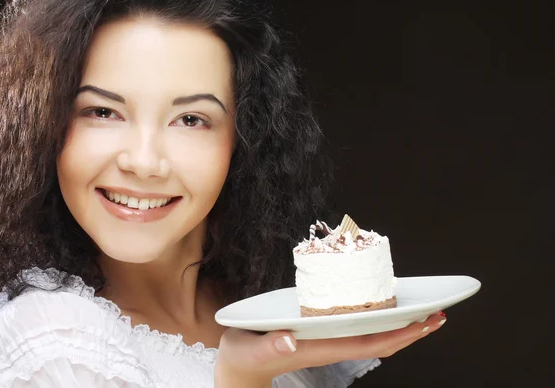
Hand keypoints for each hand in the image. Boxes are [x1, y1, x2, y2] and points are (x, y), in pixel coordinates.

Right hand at [214, 311, 446, 387]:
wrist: (239, 369)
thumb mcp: (249, 350)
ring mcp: (328, 343)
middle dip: (411, 330)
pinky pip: (359, 330)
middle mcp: (330, 347)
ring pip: (373, 337)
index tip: (424, 322)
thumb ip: (269, 346)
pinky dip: (380, 320)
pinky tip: (385, 309)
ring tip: (423, 311)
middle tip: (438, 313)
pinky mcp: (322, 337)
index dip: (399, 334)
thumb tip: (290, 341)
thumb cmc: (243, 357)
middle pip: (380, 342)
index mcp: (319, 348)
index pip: (368, 344)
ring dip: (401, 326)